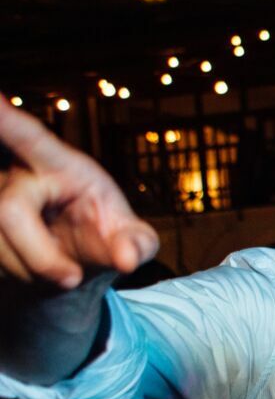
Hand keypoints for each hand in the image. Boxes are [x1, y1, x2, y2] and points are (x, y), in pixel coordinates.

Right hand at [0, 99, 158, 286]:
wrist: (76, 265)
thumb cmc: (106, 237)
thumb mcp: (133, 240)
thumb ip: (137, 245)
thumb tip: (127, 258)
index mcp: (61, 165)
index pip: (31, 138)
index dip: (7, 119)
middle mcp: (18, 176)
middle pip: (8, 211)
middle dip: (38, 255)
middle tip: (70, 279)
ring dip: (31, 271)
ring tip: (62, 272)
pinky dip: (20, 278)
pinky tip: (39, 274)